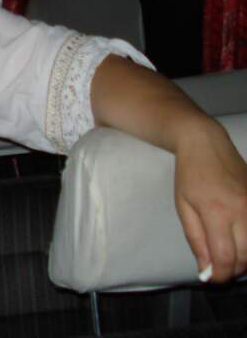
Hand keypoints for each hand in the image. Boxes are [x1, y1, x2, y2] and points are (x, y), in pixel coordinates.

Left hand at [174, 118, 246, 282]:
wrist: (207, 144)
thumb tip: (206, 269)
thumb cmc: (189, 175)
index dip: (220, 275)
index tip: (211, 279)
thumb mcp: (184, 207)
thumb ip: (196, 240)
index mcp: (217, 212)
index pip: (226, 257)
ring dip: (245, 259)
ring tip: (228, 256)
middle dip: (233, 270)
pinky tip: (240, 242)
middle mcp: (243, 211)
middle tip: (218, 269)